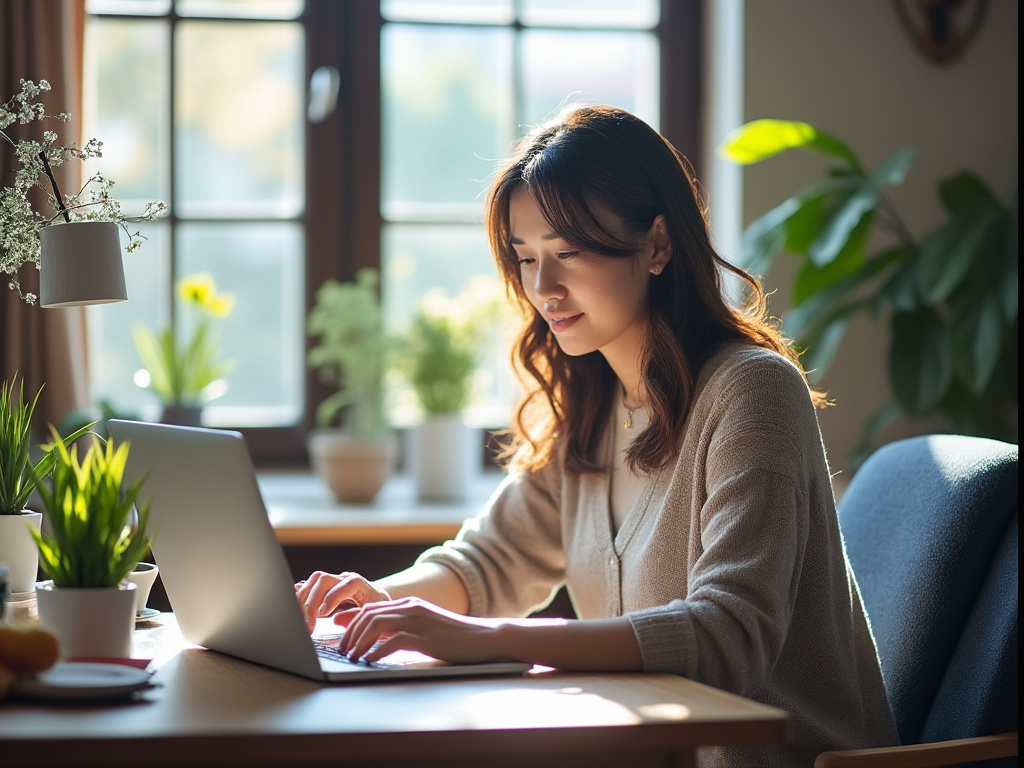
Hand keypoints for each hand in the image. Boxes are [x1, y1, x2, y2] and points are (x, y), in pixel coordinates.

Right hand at [294, 571, 390, 632]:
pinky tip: (296, 605)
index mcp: (359, 583)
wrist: (378, 598)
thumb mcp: (373, 614)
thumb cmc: (376, 607)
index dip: (331, 598)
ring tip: (302, 620)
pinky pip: (310, 585)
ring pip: (313, 581)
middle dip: (312, 602)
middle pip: (323, 580)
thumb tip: (335, 620)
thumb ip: (356, 616)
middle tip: (309, 624)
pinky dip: (301, 595)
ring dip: (304, 600)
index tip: (322, 614)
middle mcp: (344, 578)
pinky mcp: (326, 586)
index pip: (344, 585)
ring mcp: (334, 580)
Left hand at [337, 597, 504, 664]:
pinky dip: (378, 651)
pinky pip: (394, 640)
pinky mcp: (426, 637)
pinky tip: (371, 662)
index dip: (351, 622)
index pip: (371, 608)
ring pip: (377, 625)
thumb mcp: (425, 628)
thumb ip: (402, 629)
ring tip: (352, 657)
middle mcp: (412, 608)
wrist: (485, 638)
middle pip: (369, 615)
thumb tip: (375, 638)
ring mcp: (419, 621)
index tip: (340, 637)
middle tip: (342, 650)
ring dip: (360, 642)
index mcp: (410, 604)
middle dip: (351, 633)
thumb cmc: (455, 637)